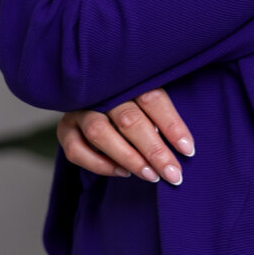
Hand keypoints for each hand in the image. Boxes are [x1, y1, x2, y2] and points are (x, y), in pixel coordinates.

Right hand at [57, 89, 194, 186]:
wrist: (96, 100)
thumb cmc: (134, 103)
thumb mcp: (149, 101)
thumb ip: (161, 116)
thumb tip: (182, 148)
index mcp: (128, 79)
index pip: (152, 99)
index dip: (171, 125)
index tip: (188, 150)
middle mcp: (102, 91)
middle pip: (129, 120)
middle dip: (154, 151)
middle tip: (172, 174)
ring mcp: (80, 109)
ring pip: (100, 133)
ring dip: (128, 158)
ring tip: (150, 176)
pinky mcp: (65, 128)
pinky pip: (77, 150)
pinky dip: (100, 164)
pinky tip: (122, 172)